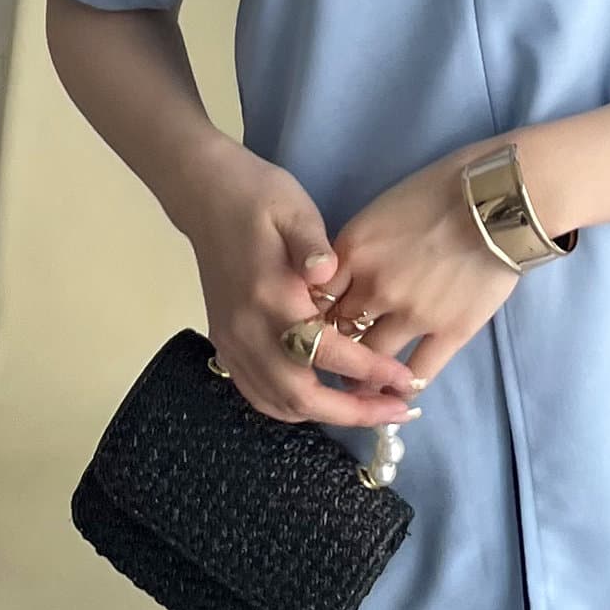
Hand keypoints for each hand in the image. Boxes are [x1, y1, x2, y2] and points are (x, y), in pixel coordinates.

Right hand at [178, 136, 420, 426]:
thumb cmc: (258, 197)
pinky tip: (326, 399)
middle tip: (398, 411)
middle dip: (352, 412)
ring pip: (278, 404)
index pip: (326, 352)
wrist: (204, 194)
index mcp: (271, 298)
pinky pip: (259, 394)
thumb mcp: (293, 209)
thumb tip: (328, 270)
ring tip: (371, 409)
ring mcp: (232, 342)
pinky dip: (294, 407)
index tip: (405, 381)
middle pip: (300, 396)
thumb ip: (312, 243)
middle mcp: (248, 331)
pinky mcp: (226, 343)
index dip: (368, 371)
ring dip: (326, 414)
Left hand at [312, 143, 525, 386]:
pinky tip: (400, 390)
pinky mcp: (450, 330)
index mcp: (352, 253)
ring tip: (361, 386)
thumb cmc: (442, 189)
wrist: (499, 198)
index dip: (313, 315)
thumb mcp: (381, 210)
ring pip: (372, 359)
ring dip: (362, 376)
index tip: (316, 326)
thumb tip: (345, 277)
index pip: (316, 298)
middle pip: (337, 332)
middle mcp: (373, 288)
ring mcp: (412, 313)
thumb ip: (358, 249)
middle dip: (332, 349)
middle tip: (332, 361)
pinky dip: (404, 385)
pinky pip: (419, 371)